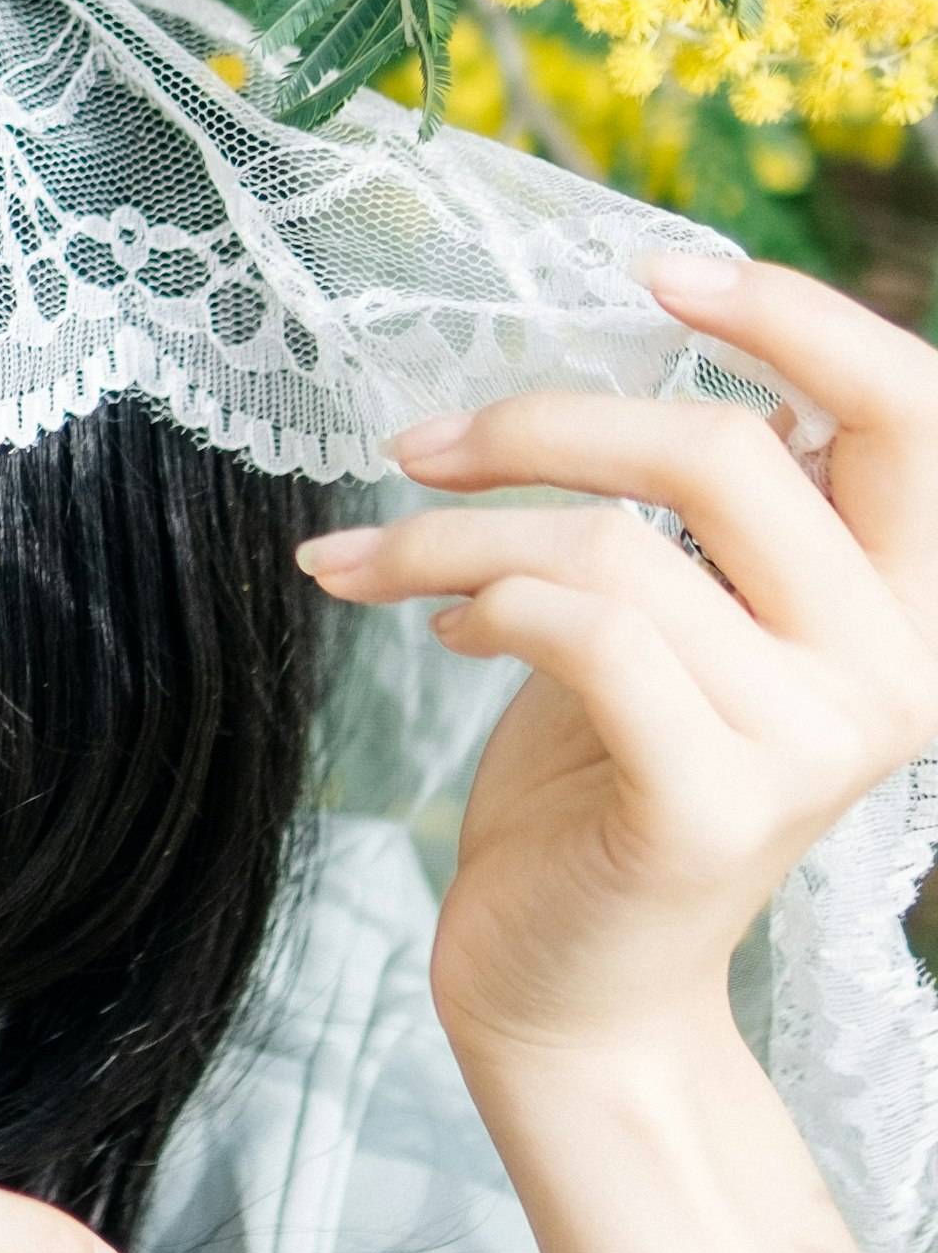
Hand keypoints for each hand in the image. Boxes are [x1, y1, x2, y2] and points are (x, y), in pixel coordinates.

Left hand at [298, 253, 937, 1064]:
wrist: (568, 984)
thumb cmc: (601, 780)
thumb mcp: (672, 616)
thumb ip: (697, 508)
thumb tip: (648, 350)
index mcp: (905, 598)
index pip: (903, 404)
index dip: (789, 313)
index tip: (652, 268)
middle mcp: (895, 666)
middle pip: (720, 449)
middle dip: (540, 421)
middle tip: (413, 444)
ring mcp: (814, 742)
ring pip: (609, 544)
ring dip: (451, 530)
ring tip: (368, 557)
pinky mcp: (711, 806)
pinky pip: (586, 633)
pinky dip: (481, 603)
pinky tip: (440, 632)